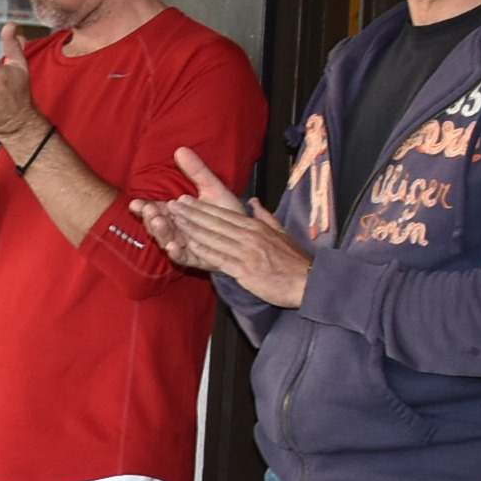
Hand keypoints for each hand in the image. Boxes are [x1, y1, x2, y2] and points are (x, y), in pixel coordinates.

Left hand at [140, 146, 313, 306]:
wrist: (308, 281)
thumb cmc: (294, 260)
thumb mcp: (281, 232)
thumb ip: (265, 216)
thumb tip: (253, 201)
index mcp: (256, 227)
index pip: (223, 214)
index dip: (202, 207)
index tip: (185, 200)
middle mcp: (249, 236)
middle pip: (214, 222)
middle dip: (191, 213)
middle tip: (172, 205)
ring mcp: (246, 253)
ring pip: (213, 238)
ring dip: (192, 228)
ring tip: (174, 221)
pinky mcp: (245, 271)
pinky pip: (220, 259)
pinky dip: (203, 251)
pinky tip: (189, 245)